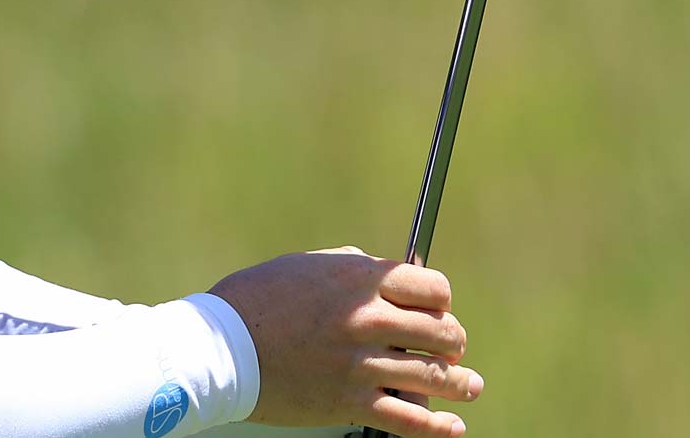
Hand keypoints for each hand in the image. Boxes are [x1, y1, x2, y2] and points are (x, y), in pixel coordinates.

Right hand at [209, 246, 481, 437]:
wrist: (220, 348)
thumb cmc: (257, 300)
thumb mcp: (307, 267)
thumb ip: (353, 268)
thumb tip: (388, 276)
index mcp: (359, 280)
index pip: (433, 289)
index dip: (441, 301)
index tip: (437, 311)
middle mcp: (367, 320)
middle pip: (442, 333)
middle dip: (452, 341)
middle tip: (451, 349)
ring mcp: (360, 364)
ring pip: (434, 377)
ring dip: (459, 383)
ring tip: (469, 386)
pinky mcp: (350, 403)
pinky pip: (409, 419)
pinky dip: (437, 426)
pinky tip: (452, 426)